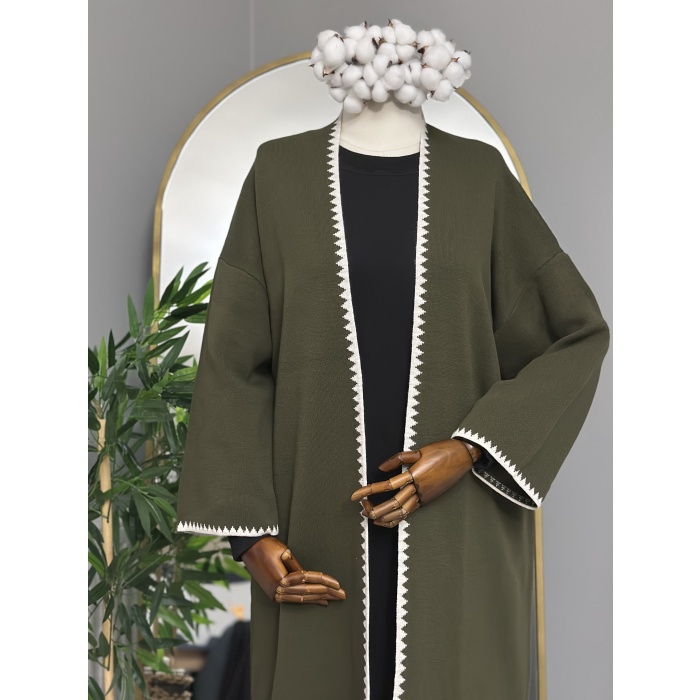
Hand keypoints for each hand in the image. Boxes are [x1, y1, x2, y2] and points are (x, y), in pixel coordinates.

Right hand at [241, 536, 346, 605]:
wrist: (248, 547)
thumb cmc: (267, 545)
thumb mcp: (284, 552)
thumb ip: (297, 567)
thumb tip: (310, 578)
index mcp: (281, 580)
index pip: (308, 580)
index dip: (324, 581)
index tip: (337, 583)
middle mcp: (278, 590)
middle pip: (308, 591)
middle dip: (326, 593)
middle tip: (342, 595)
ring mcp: (276, 594)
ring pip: (303, 598)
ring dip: (319, 598)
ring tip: (334, 599)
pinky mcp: (274, 594)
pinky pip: (295, 598)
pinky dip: (308, 599)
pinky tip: (319, 600)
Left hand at [349, 439, 479, 527]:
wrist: (464, 456)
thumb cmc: (442, 450)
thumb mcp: (419, 450)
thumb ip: (398, 459)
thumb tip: (380, 468)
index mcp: (415, 474)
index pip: (387, 485)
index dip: (369, 490)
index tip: (355, 494)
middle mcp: (419, 489)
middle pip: (393, 504)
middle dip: (375, 509)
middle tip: (360, 508)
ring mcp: (424, 497)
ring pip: (401, 513)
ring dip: (384, 517)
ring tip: (370, 515)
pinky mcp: (427, 500)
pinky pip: (409, 513)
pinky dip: (396, 518)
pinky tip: (385, 519)